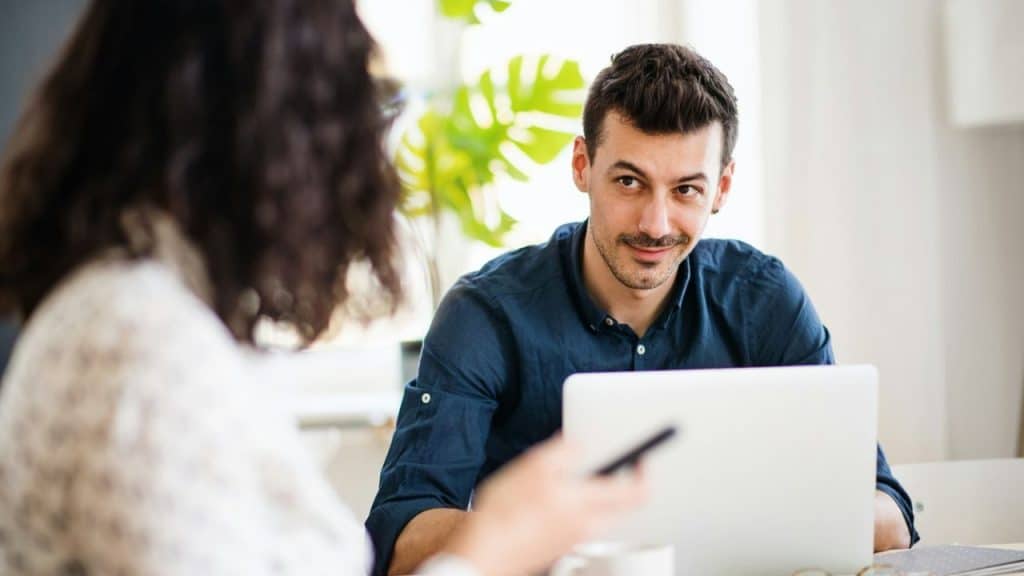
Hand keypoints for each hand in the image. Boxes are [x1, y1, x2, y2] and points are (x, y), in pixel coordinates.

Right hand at [442, 435, 647, 575]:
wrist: (484, 552)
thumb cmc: (504, 514)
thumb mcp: (533, 466)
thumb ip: (564, 450)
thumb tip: (580, 444)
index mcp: (585, 504)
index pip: (636, 491)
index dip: (644, 471)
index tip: (641, 456)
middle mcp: (587, 525)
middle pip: (623, 505)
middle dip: (621, 482)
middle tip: (611, 464)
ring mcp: (575, 538)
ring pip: (601, 514)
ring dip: (597, 494)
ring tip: (572, 479)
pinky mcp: (561, 545)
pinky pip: (582, 523)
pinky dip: (578, 508)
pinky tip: (553, 499)